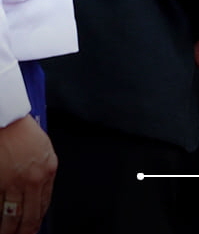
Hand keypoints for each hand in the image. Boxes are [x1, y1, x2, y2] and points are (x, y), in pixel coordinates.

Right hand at [0, 113, 53, 233]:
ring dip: (8, 228)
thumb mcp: (43, 149)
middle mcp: (33, 179)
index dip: (38, 219)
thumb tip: (38, 192)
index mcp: (49, 169)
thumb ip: (43, 170)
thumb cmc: (22, 130)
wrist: (6, 119)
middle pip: (30, 214)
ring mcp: (13, 181)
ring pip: (11, 213)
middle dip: (25, 231)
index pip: (45, 203)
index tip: (33, 228)